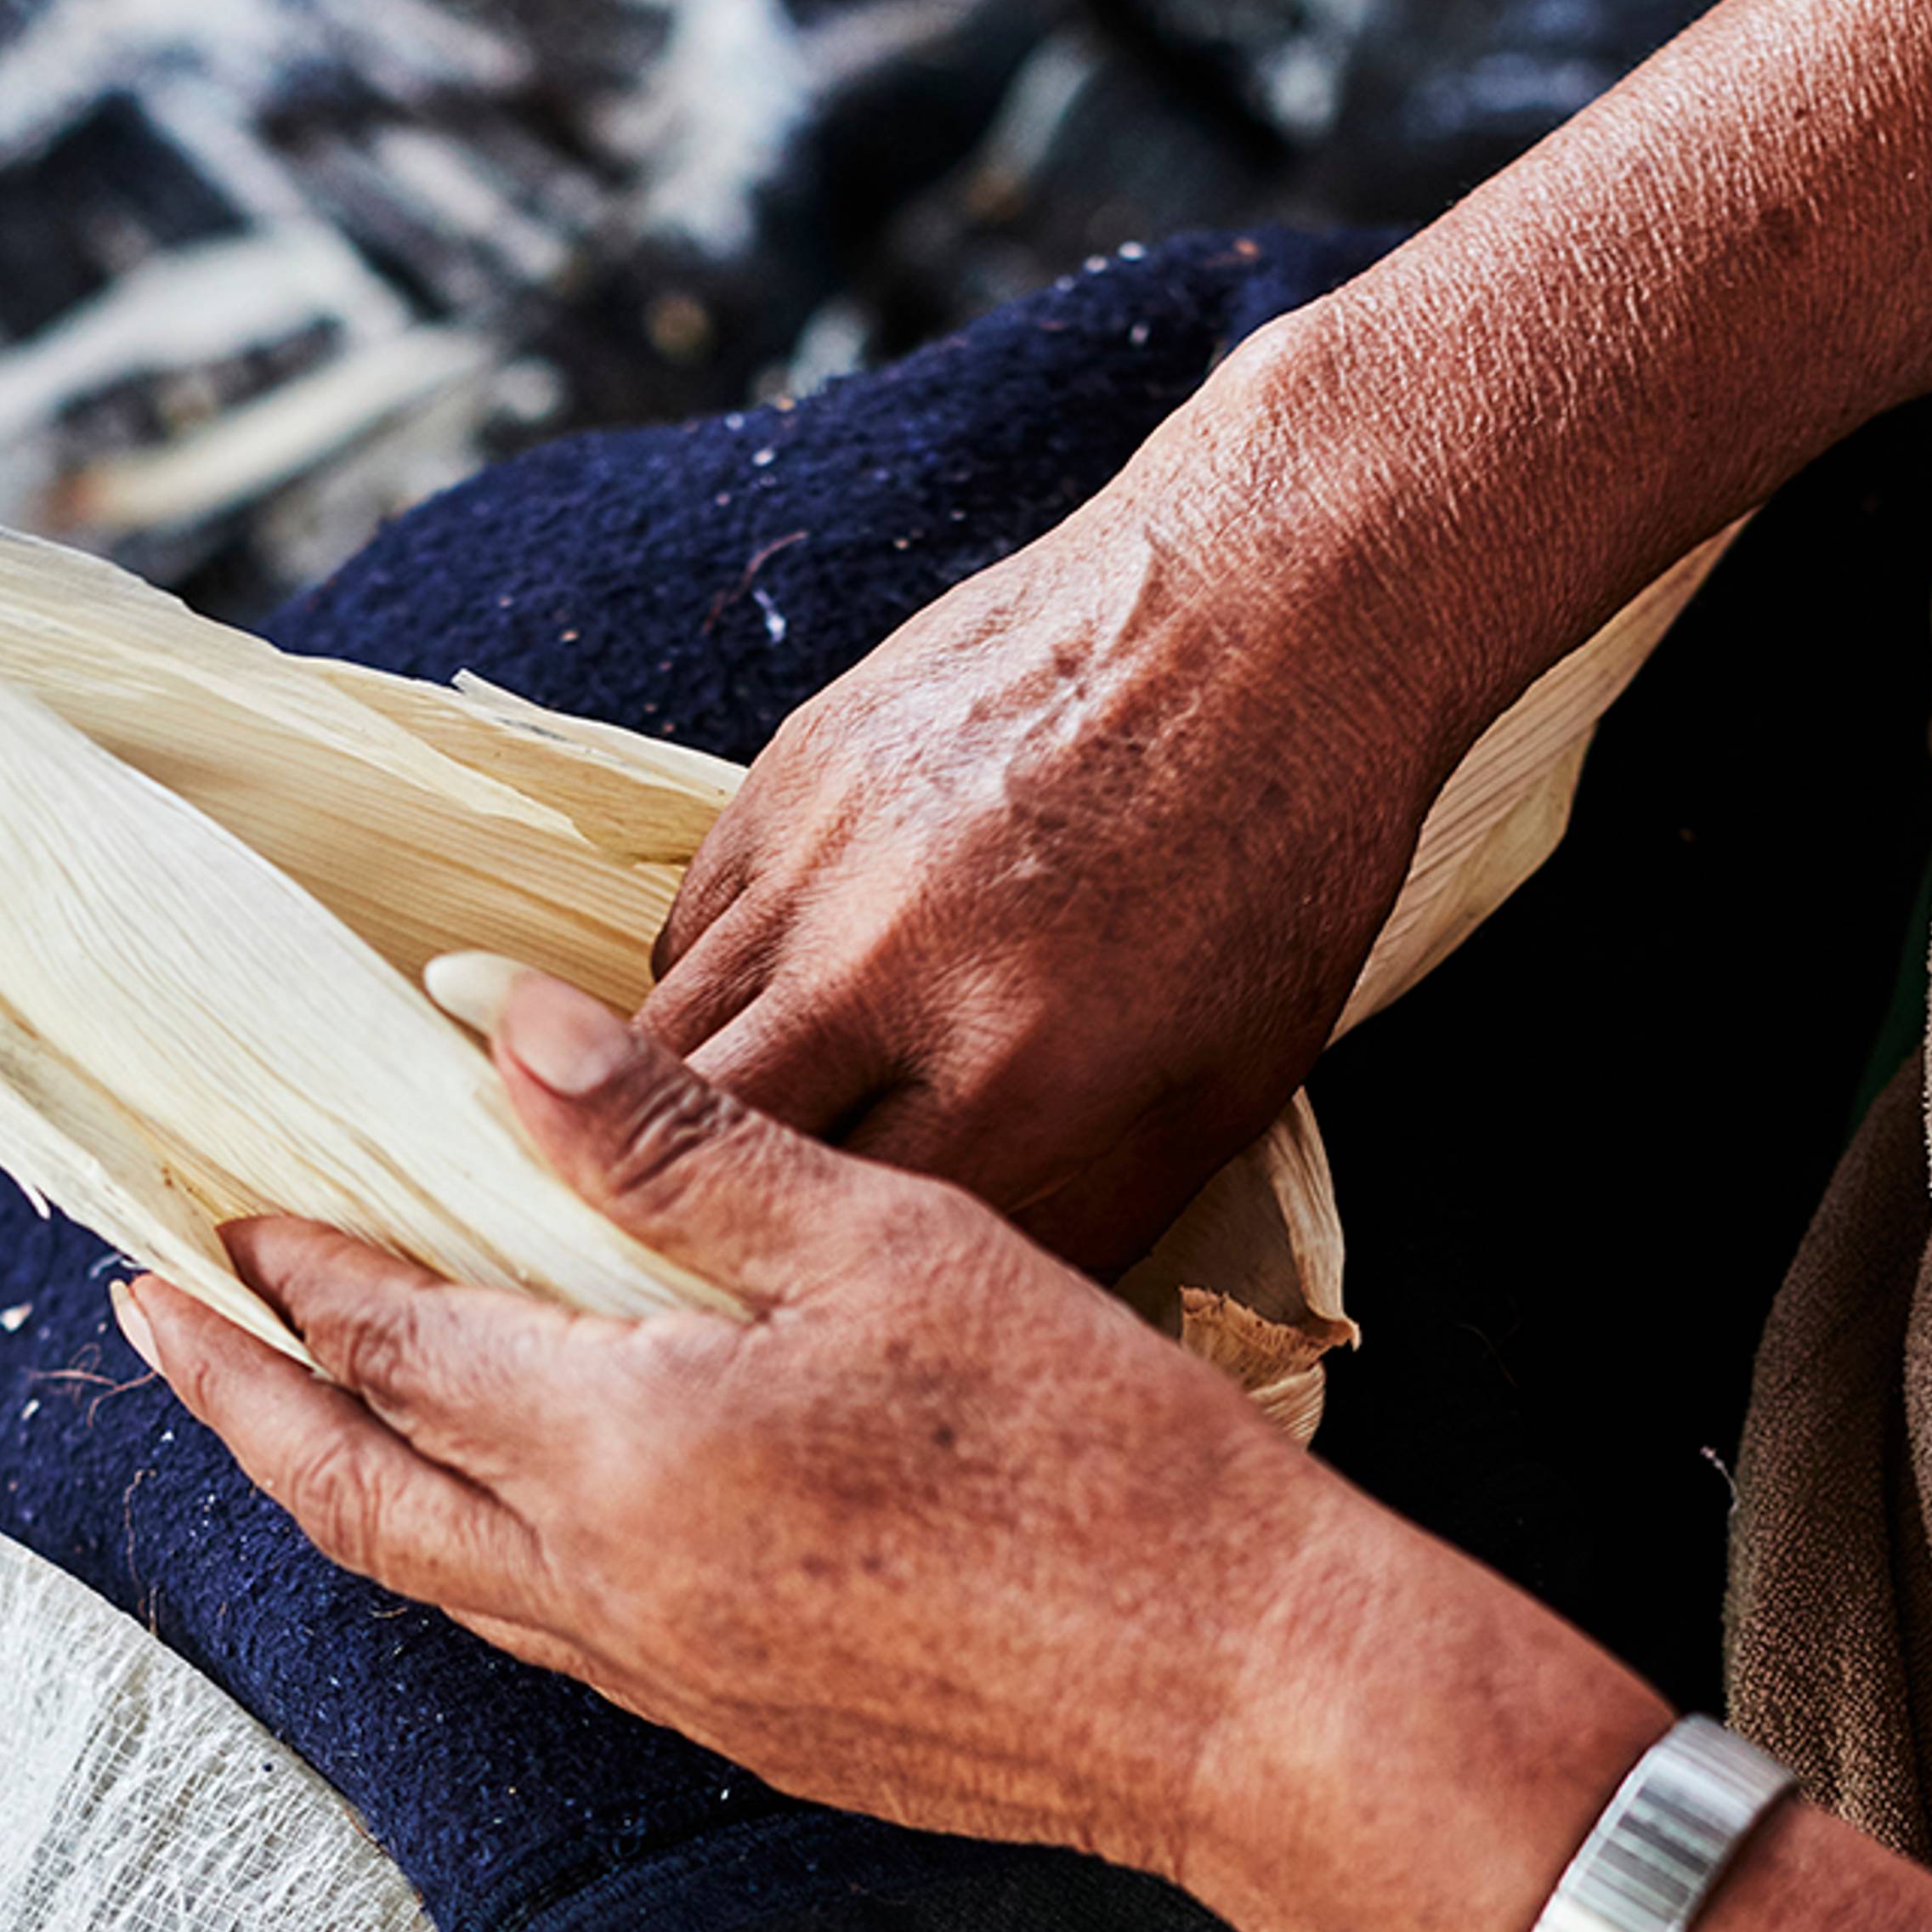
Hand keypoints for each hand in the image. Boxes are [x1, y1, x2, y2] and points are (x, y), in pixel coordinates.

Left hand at [113, 973, 1317, 1876]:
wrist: (1235, 1696)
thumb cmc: (1095, 1455)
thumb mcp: (892, 1248)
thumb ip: (677, 1147)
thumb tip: (497, 1034)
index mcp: (627, 1453)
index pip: (391, 1340)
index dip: (286, 1263)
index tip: (207, 1199)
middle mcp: (608, 1591)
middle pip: (349, 1493)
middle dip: (228, 1397)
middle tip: (142, 1315)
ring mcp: (669, 1680)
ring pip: (433, 1581)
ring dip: (334, 1483)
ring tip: (283, 1402)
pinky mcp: (740, 1727)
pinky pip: (538, 1635)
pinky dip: (461, 1553)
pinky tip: (488, 1506)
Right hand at [643, 331, 1454, 1275]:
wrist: (1272, 606)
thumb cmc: (1276, 864)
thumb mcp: (1221, 1086)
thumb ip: (1075, 1213)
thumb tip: (952, 1307)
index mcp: (1022, 1066)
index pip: (836, 1241)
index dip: (798, 1294)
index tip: (780, 1325)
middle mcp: (892, 963)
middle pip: (696, 1154)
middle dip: (677, 1223)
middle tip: (681, 1275)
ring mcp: (823, 857)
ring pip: (655, 1041)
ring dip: (661, 1116)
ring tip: (678, 1173)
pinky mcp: (787, 771)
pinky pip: (688, 937)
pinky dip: (699, 1003)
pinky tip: (749, 1030)